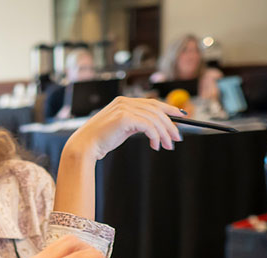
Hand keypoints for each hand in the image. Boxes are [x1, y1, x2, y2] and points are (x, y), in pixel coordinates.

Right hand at [66, 96, 183, 160]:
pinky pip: (148, 126)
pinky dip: (155, 136)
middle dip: (170, 124)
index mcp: (123, 102)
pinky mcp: (124, 117)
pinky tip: (155, 146)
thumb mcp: (121, 129)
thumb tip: (154, 128)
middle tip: (177, 138)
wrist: (84, 146)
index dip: (169, 109)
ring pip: (154, 119)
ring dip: (164, 134)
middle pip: (156, 110)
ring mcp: (124, 108)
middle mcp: (125, 102)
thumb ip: (135, 124)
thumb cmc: (100, 140)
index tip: (181, 117)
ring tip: (168, 146)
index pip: (152, 103)